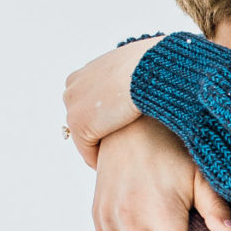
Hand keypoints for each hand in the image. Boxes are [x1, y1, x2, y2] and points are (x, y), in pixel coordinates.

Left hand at [63, 42, 149, 167]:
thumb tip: (150, 85)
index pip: (91, 104)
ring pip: (86, 137)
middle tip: (124, 150)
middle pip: (85, 121)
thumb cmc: (156, 64)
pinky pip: (88, 152)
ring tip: (123, 161)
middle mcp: (74, 87)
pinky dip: (101, 161)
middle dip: (101, 134)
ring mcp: (73, 105)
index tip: (124, 133)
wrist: (150, 67)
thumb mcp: (143, 67)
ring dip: (102, 149)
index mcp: (87, 71)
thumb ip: (136, 79)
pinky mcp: (79, 124)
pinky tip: (120, 166)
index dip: (107, 120)